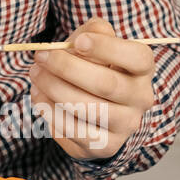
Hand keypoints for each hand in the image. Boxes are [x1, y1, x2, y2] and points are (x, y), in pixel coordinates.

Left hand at [29, 18, 156, 161]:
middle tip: (41, 56)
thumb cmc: (94, 66)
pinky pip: (73, 130)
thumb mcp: (95, 43)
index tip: (79, 41)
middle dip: (67, 68)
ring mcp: (125, 125)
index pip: (136, 57)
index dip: (107, 48)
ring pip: (87, 109)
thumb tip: (84, 37)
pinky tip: (39, 95)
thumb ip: (92, 32)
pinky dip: (50, 111)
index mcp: (142, 69)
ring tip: (36, 74)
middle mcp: (141, 99)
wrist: (97, 106)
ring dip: (53, 88)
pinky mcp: (105, 146)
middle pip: (106, 84)